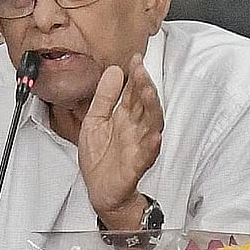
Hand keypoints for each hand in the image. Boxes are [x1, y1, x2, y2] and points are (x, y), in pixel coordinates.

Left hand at [77, 52, 163, 228]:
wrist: (100, 191)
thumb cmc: (100, 158)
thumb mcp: (94, 120)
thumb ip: (104, 97)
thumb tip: (113, 70)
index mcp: (125, 117)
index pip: (134, 92)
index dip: (135, 75)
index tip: (135, 58)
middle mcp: (135, 129)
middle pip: (145, 105)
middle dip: (145, 86)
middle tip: (141, 70)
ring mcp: (138, 146)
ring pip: (151, 125)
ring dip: (151, 109)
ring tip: (149, 93)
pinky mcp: (136, 165)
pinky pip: (147, 155)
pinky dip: (151, 145)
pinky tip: (155, 136)